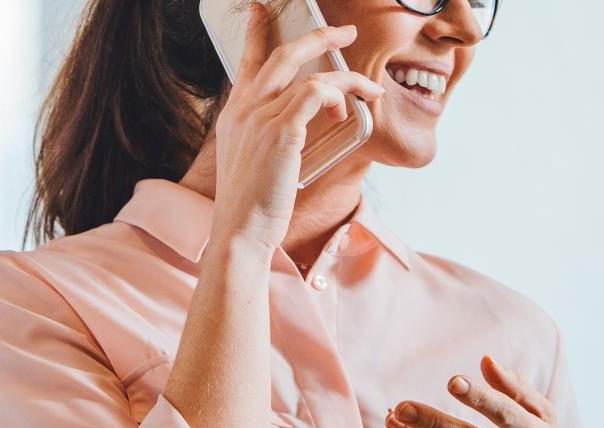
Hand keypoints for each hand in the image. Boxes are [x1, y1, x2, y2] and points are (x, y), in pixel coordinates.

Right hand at [209, 2, 384, 250]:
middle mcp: (244, 109)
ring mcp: (260, 117)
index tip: (261, 11)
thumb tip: (296, 125)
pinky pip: (317, 93)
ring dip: (347, 79)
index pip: (246, 62)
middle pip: (283, 54)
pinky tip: (346, 111)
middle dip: (318, 35)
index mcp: (234, 115)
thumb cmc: (250, 205)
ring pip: (311, 75)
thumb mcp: (250, 162)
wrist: (239, 230)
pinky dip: (338, 96)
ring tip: (369, 89)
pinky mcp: (281, 130)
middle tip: (344, 32)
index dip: (255, 32)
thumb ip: (265, 136)